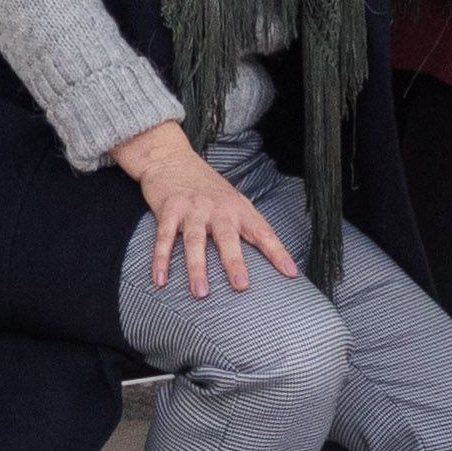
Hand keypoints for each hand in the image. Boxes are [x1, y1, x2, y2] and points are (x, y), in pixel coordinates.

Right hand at [112, 121, 297, 297]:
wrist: (171, 158)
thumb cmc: (205, 186)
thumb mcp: (231, 201)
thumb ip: (244, 225)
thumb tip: (264, 259)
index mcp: (238, 208)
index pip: (262, 231)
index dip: (277, 252)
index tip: (290, 273)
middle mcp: (217, 208)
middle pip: (227, 237)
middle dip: (234, 261)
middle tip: (240, 285)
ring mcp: (192, 208)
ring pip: (196, 240)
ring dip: (197, 267)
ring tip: (200, 292)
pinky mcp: (169, 208)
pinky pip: (165, 237)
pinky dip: (161, 258)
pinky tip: (160, 279)